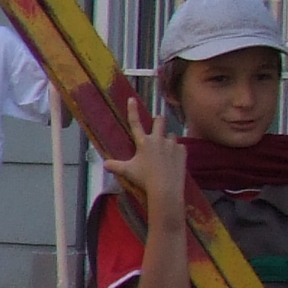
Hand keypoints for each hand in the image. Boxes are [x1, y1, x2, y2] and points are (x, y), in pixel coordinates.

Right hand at [104, 82, 181, 219]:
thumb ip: (115, 166)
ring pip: (171, 134)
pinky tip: (174, 158)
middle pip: (159, 121)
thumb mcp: (127, 172)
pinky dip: (176, 150)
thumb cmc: (144, 179)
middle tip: (157, 123)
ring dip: (167, 138)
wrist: (165, 188)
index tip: (132, 99)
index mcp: (143, 142)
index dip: (132, 110)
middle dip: (158, 120)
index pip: (135, 122)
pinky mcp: (182, 151)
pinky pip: (180, 146)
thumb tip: (105, 164)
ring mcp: (172, 144)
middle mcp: (158, 139)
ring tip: (165, 149)